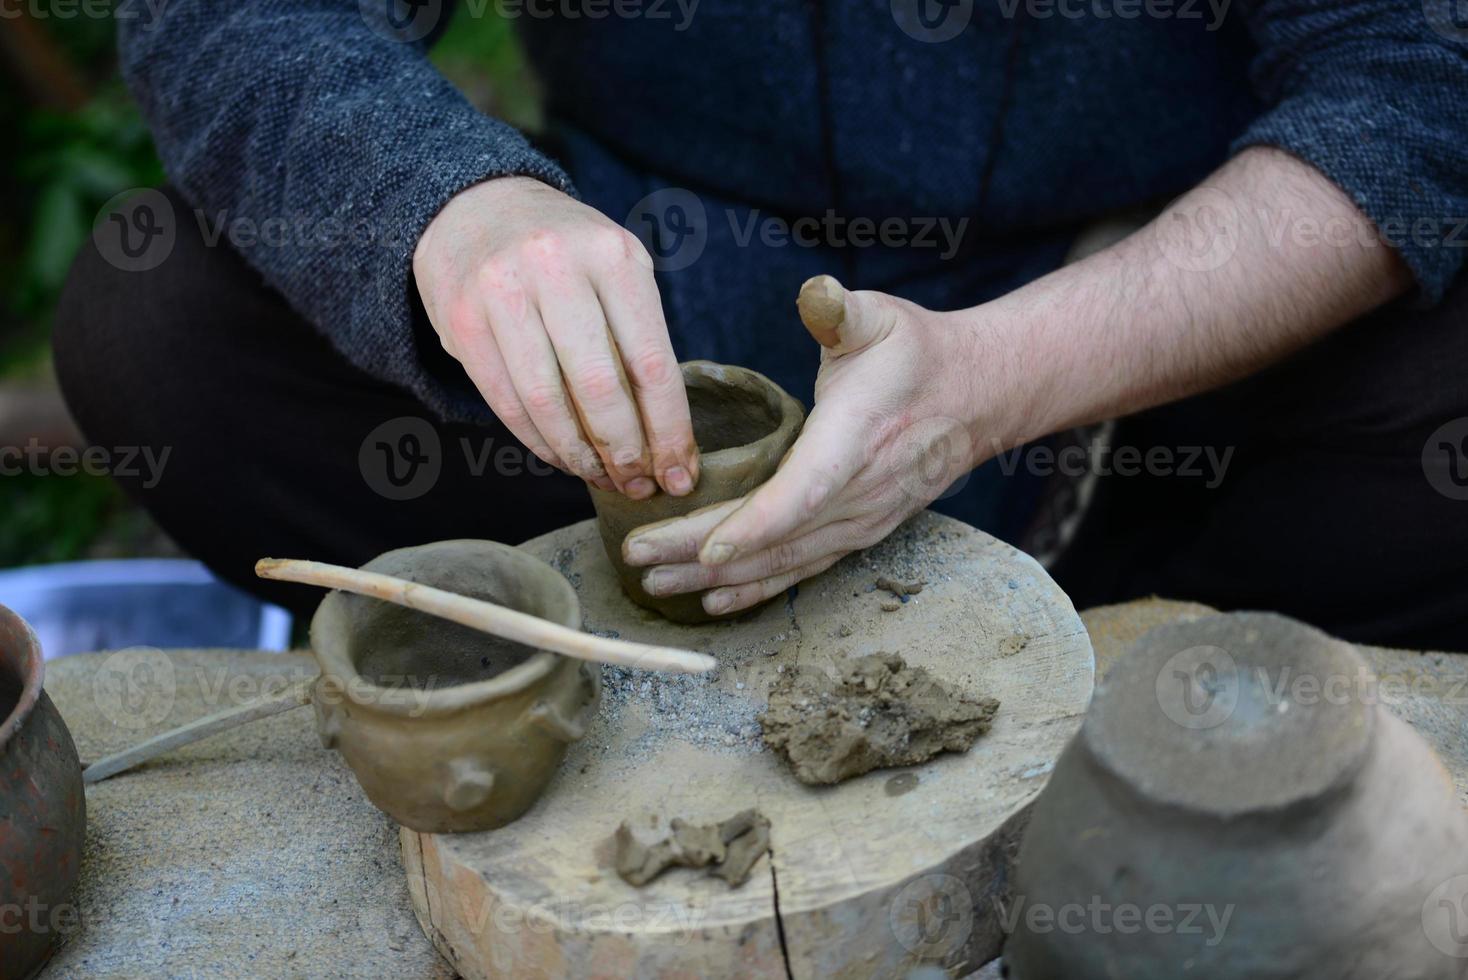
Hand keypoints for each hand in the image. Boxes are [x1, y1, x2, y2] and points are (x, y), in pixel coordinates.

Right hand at [413, 176, 698, 497]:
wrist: (477, 207)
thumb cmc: (566, 254)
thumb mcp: (616, 269)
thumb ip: (639, 339)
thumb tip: (667, 440)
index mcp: (614, 256)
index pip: (652, 364)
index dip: (669, 431)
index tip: (680, 475)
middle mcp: (557, 267)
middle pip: (600, 389)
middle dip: (625, 452)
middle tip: (640, 486)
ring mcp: (502, 291)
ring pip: (548, 403)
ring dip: (580, 456)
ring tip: (602, 478)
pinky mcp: (462, 321)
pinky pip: (506, 402)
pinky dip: (539, 441)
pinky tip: (563, 457)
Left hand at [622, 275, 1007, 615]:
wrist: (979, 396)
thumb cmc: (917, 352)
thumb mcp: (881, 317)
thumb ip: (841, 310)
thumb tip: (816, 292)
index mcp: (855, 439)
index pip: (802, 494)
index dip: (754, 526)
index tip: (704, 547)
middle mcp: (859, 494)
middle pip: (774, 539)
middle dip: (699, 555)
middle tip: (636, 556)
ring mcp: (860, 522)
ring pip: (782, 562)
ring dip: (717, 579)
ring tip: (655, 583)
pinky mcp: (858, 534)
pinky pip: (802, 569)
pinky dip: (756, 589)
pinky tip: (714, 601)